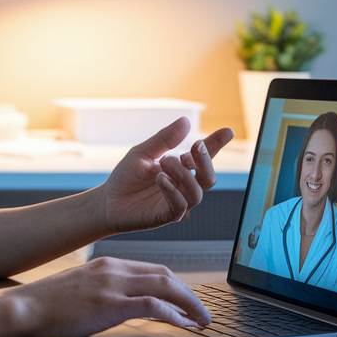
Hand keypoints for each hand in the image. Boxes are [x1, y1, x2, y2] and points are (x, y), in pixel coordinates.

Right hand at [5, 256, 211, 336]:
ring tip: (202, 320)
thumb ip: (101, 293)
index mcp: (106, 265)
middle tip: (201, 311)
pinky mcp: (110, 304)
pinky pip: (153, 306)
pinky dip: (174, 314)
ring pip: (165, 286)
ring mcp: (112, 285)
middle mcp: (113, 270)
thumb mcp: (78, 291)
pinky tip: (183, 325)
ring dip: (189, 303)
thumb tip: (118, 307)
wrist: (21, 309)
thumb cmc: (43, 306)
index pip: (151, 270)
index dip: (175, 286)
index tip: (186, 301)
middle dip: (188, 293)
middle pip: (165, 275)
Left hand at [98, 118, 233, 234]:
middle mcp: (183, 185)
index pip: (202, 156)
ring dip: (184, 174)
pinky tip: (161, 178)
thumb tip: (186, 121)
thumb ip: (164, 140)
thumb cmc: (126, 177)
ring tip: (165, 161)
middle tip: (195, 146)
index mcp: (180, 168)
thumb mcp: (142, 153)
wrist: (107, 201)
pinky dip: (173, 190)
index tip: (228, 131)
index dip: (216, 144)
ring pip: (197, 192)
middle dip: (206, 161)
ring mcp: (177, 201)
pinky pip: (180, 206)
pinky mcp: (167, 215)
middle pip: (209, 177)